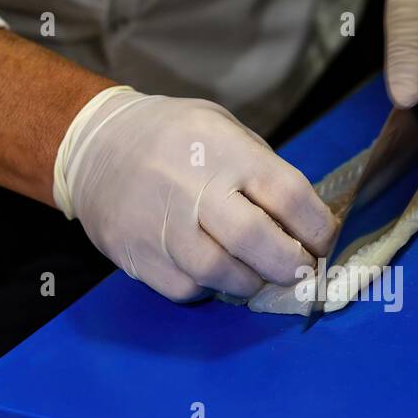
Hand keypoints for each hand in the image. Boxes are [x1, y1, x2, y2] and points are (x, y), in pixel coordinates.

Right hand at [54, 88, 335, 300]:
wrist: (92, 145)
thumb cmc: (174, 138)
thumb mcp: (224, 129)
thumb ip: (263, 172)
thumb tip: (308, 224)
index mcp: (222, 149)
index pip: (286, 195)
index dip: (317, 228)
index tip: (326, 242)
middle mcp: (190, 186)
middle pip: (255, 240)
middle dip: (290, 264)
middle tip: (300, 269)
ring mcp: (159, 224)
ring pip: (220, 273)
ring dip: (251, 282)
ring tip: (257, 273)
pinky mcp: (136, 255)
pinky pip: (187, 288)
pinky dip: (209, 287)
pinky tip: (213, 271)